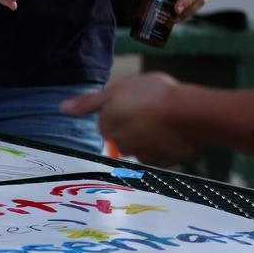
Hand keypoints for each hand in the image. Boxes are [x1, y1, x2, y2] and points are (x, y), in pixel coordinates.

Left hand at [60, 72, 202, 165]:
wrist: (190, 115)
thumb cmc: (155, 95)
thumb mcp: (117, 90)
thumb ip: (89, 102)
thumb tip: (62, 109)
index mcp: (108, 124)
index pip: (106, 122)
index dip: (120, 111)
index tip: (135, 103)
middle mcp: (120, 143)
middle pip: (121, 137)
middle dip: (133, 127)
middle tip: (151, 110)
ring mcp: (142, 155)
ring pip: (140, 148)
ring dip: (149, 138)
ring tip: (166, 121)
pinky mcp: (162, 162)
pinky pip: (160, 156)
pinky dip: (165, 148)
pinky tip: (175, 134)